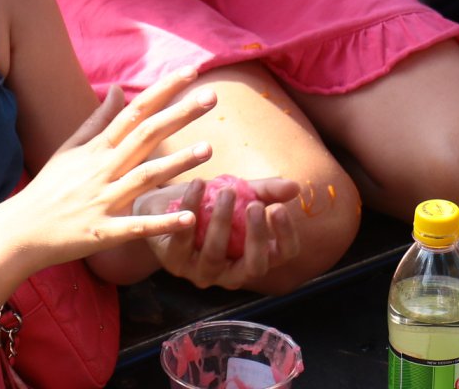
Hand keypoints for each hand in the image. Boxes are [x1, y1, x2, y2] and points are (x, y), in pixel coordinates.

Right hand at [6, 69, 216, 269]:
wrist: (20, 231)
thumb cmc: (49, 188)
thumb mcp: (70, 149)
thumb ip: (97, 120)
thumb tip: (117, 89)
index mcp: (97, 147)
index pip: (135, 110)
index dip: (164, 90)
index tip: (191, 70)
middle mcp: (103, 169)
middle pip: (145, 135)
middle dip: (179, 115)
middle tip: (212, 96)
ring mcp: (103, 200)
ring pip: (144, 176)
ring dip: (177, 162)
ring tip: (209, 149)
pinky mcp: (103, 231)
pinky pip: (136, 226)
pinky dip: (162, 222)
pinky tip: (190, 217)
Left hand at [136, 176, 303, 288]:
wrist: (162, 208)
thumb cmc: (210, 205)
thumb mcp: (241, 193)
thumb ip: (266, 191)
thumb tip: (296, 187)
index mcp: (253, 257)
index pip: (281, 255)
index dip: (285, 236)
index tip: (279, 209)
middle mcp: (231, 273)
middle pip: (254, 267)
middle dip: (257, 237)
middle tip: (255, 205)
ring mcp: (202, 273)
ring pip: (216, 255)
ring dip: (222, 221)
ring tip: (226, 190)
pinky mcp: (174, 264)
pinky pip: (184, 239)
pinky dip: (191, 209)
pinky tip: (197, 185)